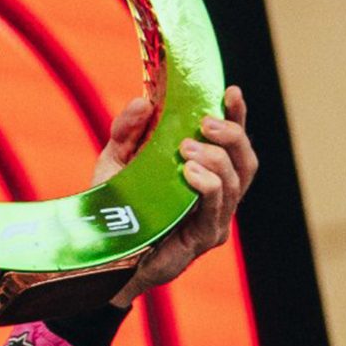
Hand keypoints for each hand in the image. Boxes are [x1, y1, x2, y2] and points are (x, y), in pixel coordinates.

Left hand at [90, 86, 255, 305]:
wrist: (101, 254)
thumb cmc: (116, 208)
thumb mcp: (116, 161)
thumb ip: (128, 130)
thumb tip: (143, 101)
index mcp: (205, 174)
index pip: (231, 142)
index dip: (237, 116)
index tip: (231, 91)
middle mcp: (218, 196)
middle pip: (245, 161)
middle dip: (232, 135)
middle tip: (206, 121)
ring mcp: (215, 219)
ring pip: (235, 183)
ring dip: (216, 159)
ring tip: (188, 147)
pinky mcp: (204, 239)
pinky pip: (215, 209)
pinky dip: (208, 186)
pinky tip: (191, 172)